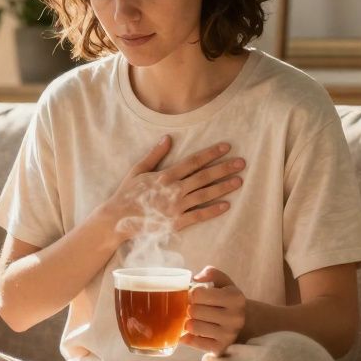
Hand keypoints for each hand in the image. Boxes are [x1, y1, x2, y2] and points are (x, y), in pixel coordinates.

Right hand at [102, 136, 245, 241]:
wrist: (118, 219)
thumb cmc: (127, 194)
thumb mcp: (138, 170)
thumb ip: (155, 155)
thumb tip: (168, 138)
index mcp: (165, 175)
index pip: (194, 161)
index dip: (211, 153)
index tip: (226, 147)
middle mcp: (174, 190)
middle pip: (204, 177)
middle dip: (224, 169)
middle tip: (242, 163)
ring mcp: (176, 207)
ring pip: (205, 195)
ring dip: (223, 187)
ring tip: (239, 181)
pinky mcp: (176, 222)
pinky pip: (198, 216)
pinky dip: (213, 211)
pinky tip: (226, 206)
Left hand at [180, 266, 246, 356]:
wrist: (244, 322)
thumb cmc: (227, 299)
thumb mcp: (224, 282)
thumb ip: (211, 273)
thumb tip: (195, 278)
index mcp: (235, 298)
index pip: (198, 294)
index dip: (191, 294)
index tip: (195, 296)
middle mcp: (235, 318)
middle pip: (194, 311)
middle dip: (189, 308)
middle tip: (193, 308)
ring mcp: (229, 335)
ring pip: (192, 327)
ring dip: (188, 322)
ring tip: (194, 319)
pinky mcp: (220, 349)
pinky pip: (193, 342)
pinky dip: (188, 336)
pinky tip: (193, 332)